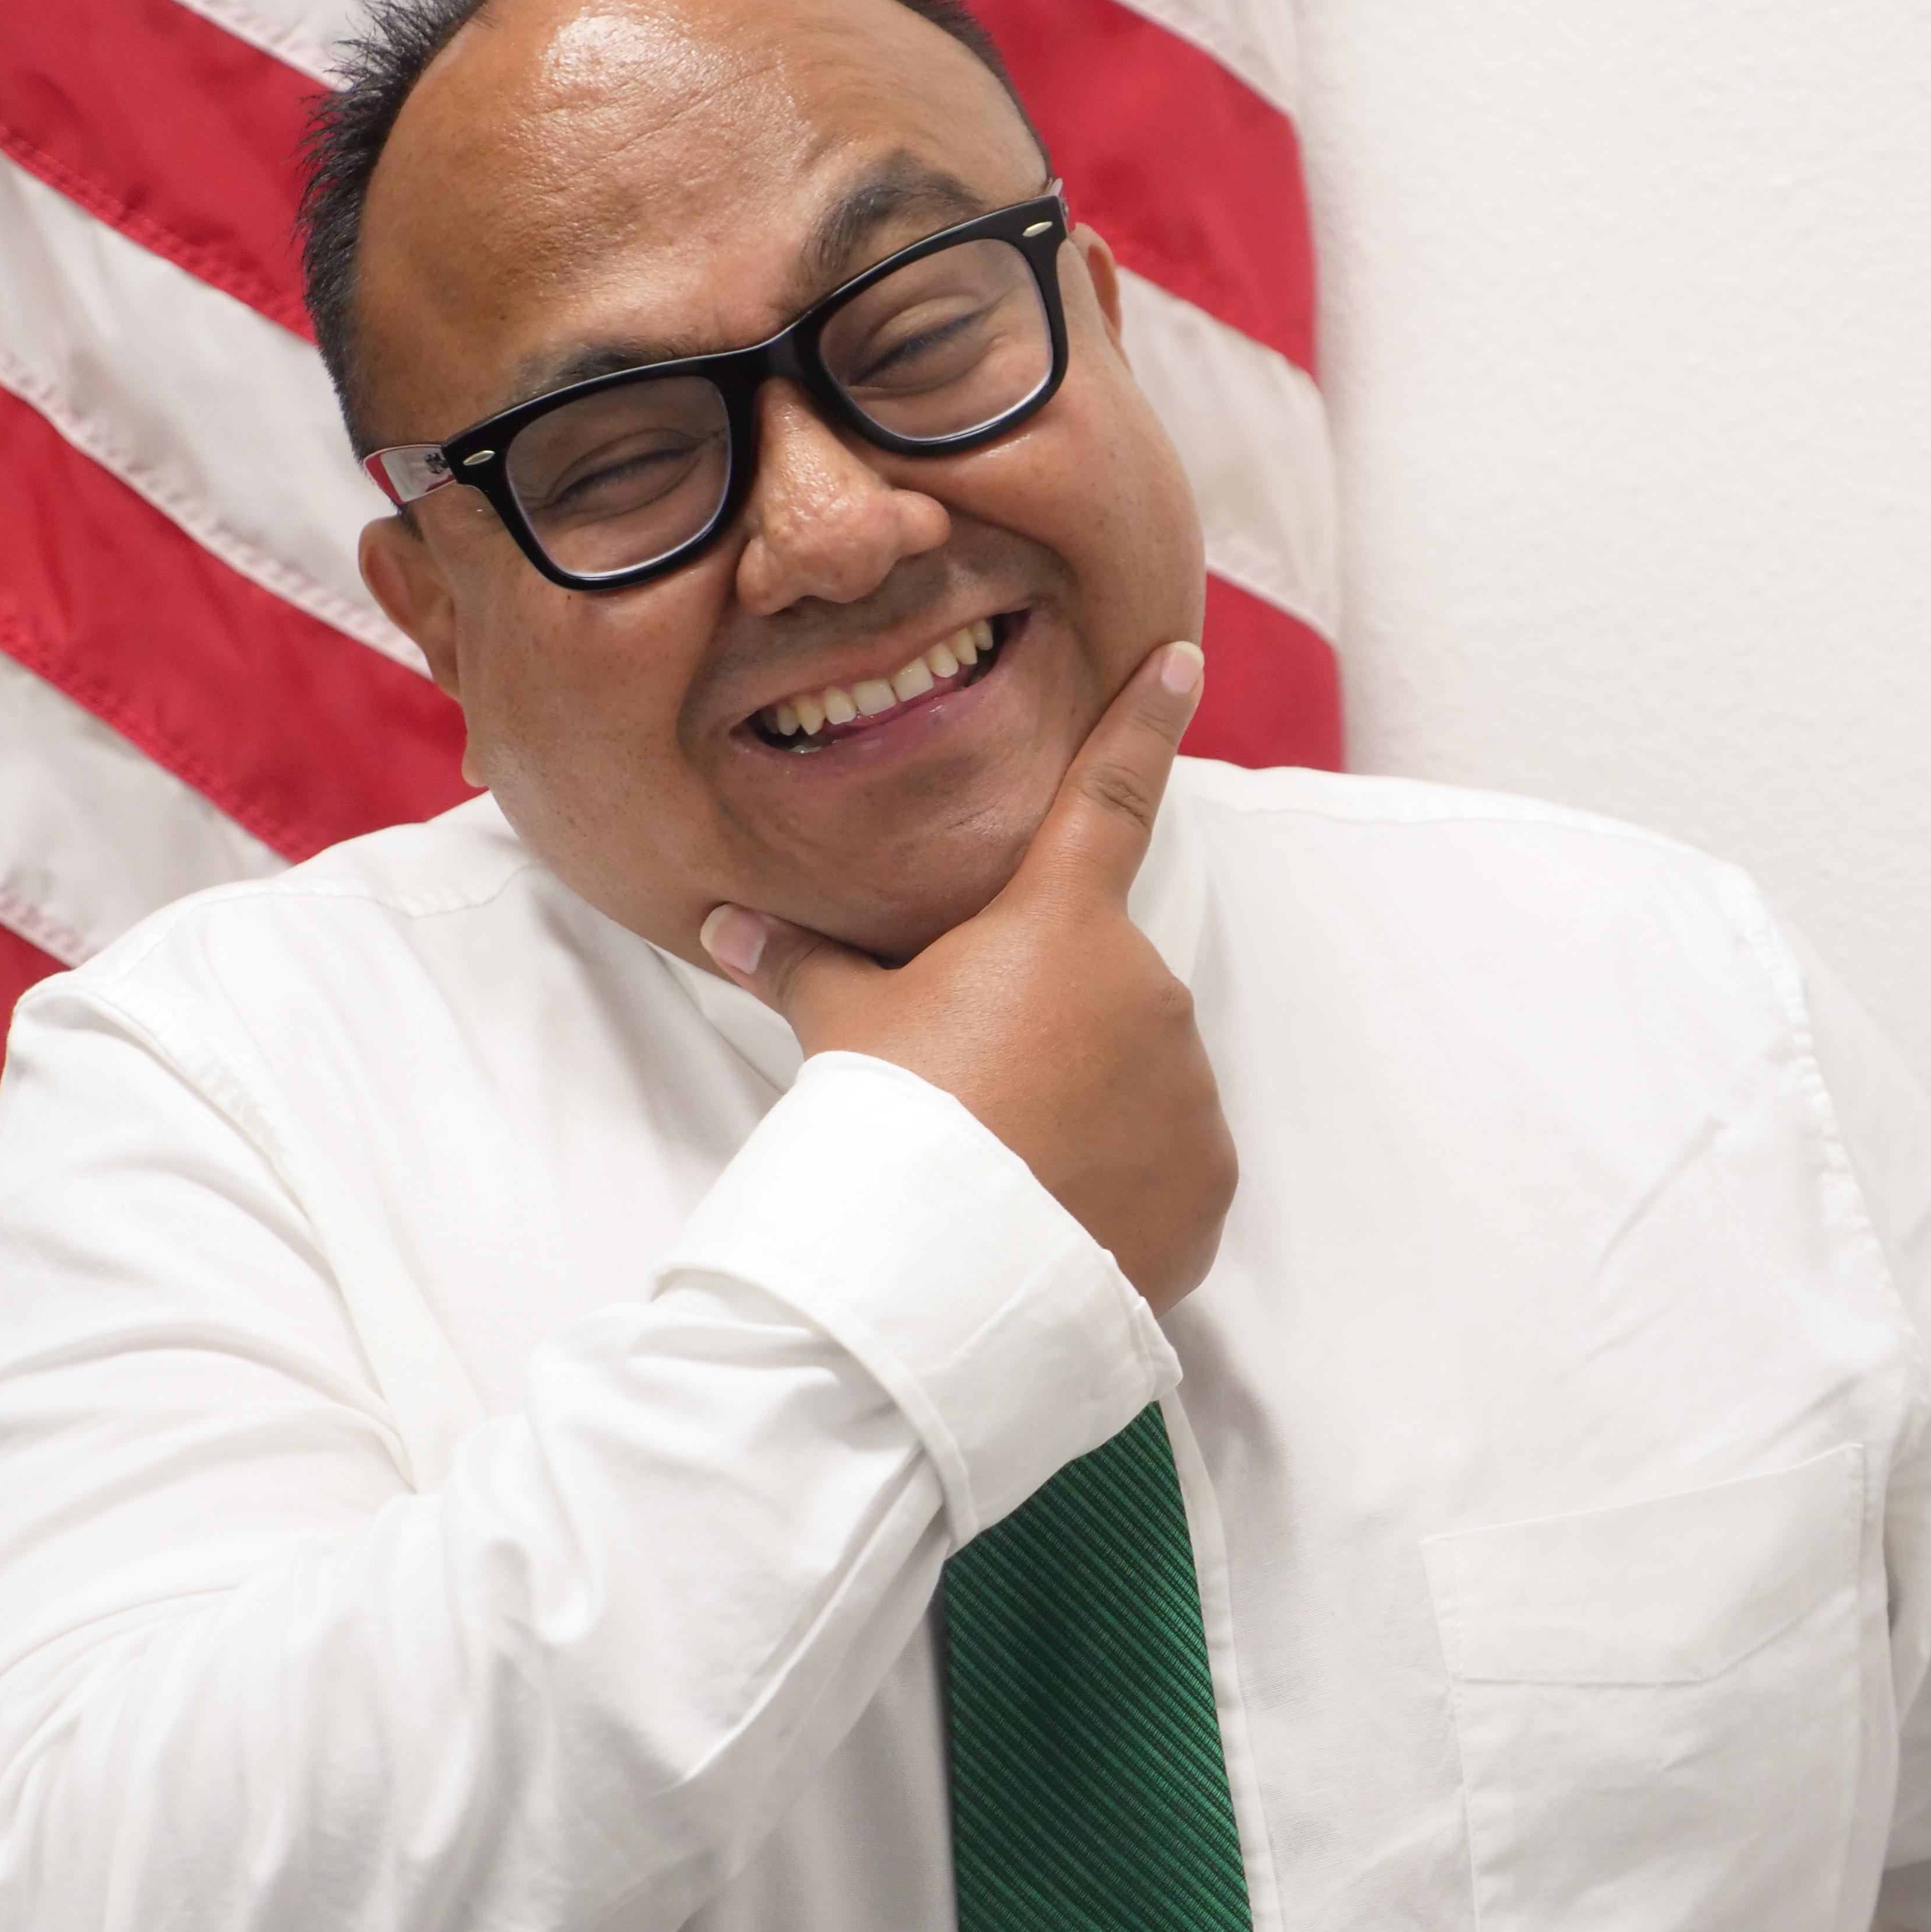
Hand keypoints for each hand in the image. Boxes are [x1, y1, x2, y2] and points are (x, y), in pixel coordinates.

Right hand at [699, 642, 1235, 1313]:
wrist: (946, 1271)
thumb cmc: (894, 1123)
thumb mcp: (844, 1030)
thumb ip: (801, 964)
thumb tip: (724, 922)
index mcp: (1058, 922)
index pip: (1109, 792)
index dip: (1145, 720)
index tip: (1182, 660)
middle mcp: (1143, 986)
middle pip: (1098, 980)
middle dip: (1048, 1019)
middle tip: (973, 1086)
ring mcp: (1186, 1086)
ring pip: (1136, 1071)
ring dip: (1084, 1100)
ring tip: (1005, 1162)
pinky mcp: (1206, 1177)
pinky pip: (1168, 1160)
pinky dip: (1120, 1178)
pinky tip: (1054, 1211)